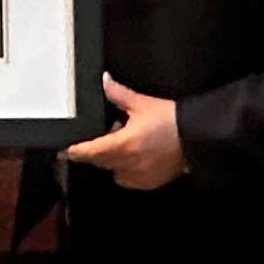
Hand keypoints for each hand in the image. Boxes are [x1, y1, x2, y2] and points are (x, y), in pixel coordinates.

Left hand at [64, 73, 185, 189]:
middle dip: (95, 152)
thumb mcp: (143, 104)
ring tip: (124, 144)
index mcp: (121, 145)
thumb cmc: (174, 121)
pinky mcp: (150, 182)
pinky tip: (136, 156)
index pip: (87, 152)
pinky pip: (129, 180)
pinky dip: (127, 169)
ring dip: (112, 160)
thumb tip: (105, 81)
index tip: (63, 150)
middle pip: (98, 162)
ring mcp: (139, 176)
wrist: (200, 137)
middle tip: (103, 137)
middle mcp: (127, 164)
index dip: (73, 152)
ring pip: (113, 171)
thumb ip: (119, 94)